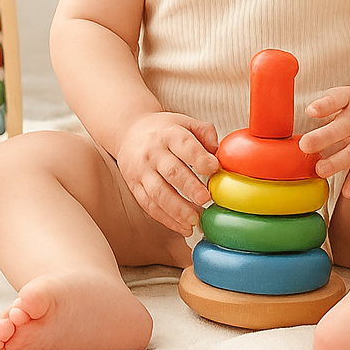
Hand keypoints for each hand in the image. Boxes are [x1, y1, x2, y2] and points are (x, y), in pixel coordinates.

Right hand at [113, 112, 219, 235]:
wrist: (129, 132)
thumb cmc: (164, 130)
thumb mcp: (185, 122)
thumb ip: (205, 133)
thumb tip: (220, 154)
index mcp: (169, 134)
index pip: (185, 145)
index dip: (200, 158)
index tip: (215, 169)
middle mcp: (153, 152)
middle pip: (171, 171)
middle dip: (190, 187)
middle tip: (206, 199)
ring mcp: (141, 171)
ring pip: (158, 193)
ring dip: (178, 210)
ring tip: (196, 220)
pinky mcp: (134, 187)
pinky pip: (149, 206)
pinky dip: (167, 219)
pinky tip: (184, 227)